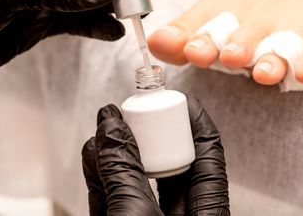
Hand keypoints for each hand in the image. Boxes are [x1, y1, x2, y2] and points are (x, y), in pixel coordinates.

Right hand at [82, 96, 229, 214]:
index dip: (197, 122)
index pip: (209, 156)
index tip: (182, 97)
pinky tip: (93, 154)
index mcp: (204, 214)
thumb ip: (123, 170)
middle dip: (152, 133)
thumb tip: (111, 126)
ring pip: (140, 176)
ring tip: (108, 126)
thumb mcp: (135, 215)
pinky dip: (101, 172)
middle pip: (172, 162)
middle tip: (139, 110)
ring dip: (121, 150)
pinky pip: (114, 192)